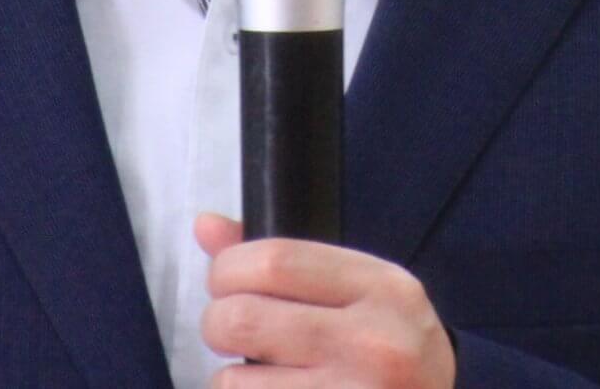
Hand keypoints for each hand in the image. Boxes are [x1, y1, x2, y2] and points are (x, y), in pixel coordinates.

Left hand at [197, 212, 455, 386]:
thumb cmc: (392, 349)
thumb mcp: (363, 292)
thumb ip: (288, 260)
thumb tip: (206, 226)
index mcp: (383, 288)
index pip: (276, 260)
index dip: (228, 268)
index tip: (225, 281)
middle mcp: (372, 343)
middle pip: (243, 318)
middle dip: (218, 323)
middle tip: (231, 330)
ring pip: (236, 381)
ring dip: (231, 379)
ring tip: (262, 376)